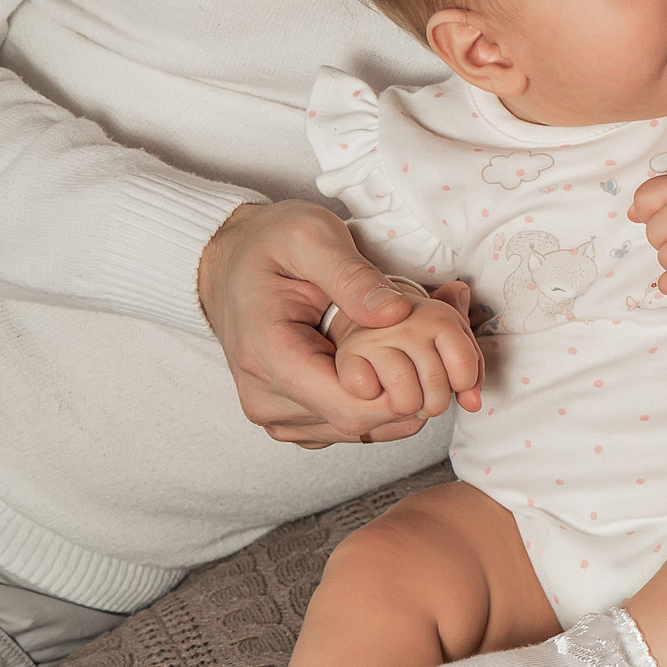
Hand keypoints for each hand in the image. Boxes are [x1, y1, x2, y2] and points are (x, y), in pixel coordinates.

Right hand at [197, 200, 471, 447]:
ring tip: (415, 349)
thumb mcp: (310, 236)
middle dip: (410, 390)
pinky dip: (380, 402)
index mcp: (267, 357)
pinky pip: (348, 428)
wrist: (230, 261)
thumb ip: (352, 276)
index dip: (402, 390)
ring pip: (360, 431)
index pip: (348, 406)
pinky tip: (392, 365)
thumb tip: (396, 313)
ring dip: (399, 397)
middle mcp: (266, 400)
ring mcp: (277, 415)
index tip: (431, 353)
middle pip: (359, 423)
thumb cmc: (268, 243)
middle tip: (437, 345)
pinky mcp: (292, 418)